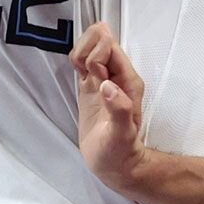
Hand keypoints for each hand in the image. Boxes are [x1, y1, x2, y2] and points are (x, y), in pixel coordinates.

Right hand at [70, 22, 147, 191]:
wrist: (114, 165)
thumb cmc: (120, 152)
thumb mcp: (121, 135)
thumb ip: (118, 109)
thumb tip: (107, 85)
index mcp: (128, 81)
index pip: (111, 46)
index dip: (97, 53)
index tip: (93, 75)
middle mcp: (117, 75)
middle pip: (100, 39)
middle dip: (86, 50)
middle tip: (85, 75)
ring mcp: (103, 78)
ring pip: (90, 45)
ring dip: (79, 54)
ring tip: (81, 77)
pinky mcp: (90, 86)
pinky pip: (82, 60)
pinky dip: (76, 60)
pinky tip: (76, 75)